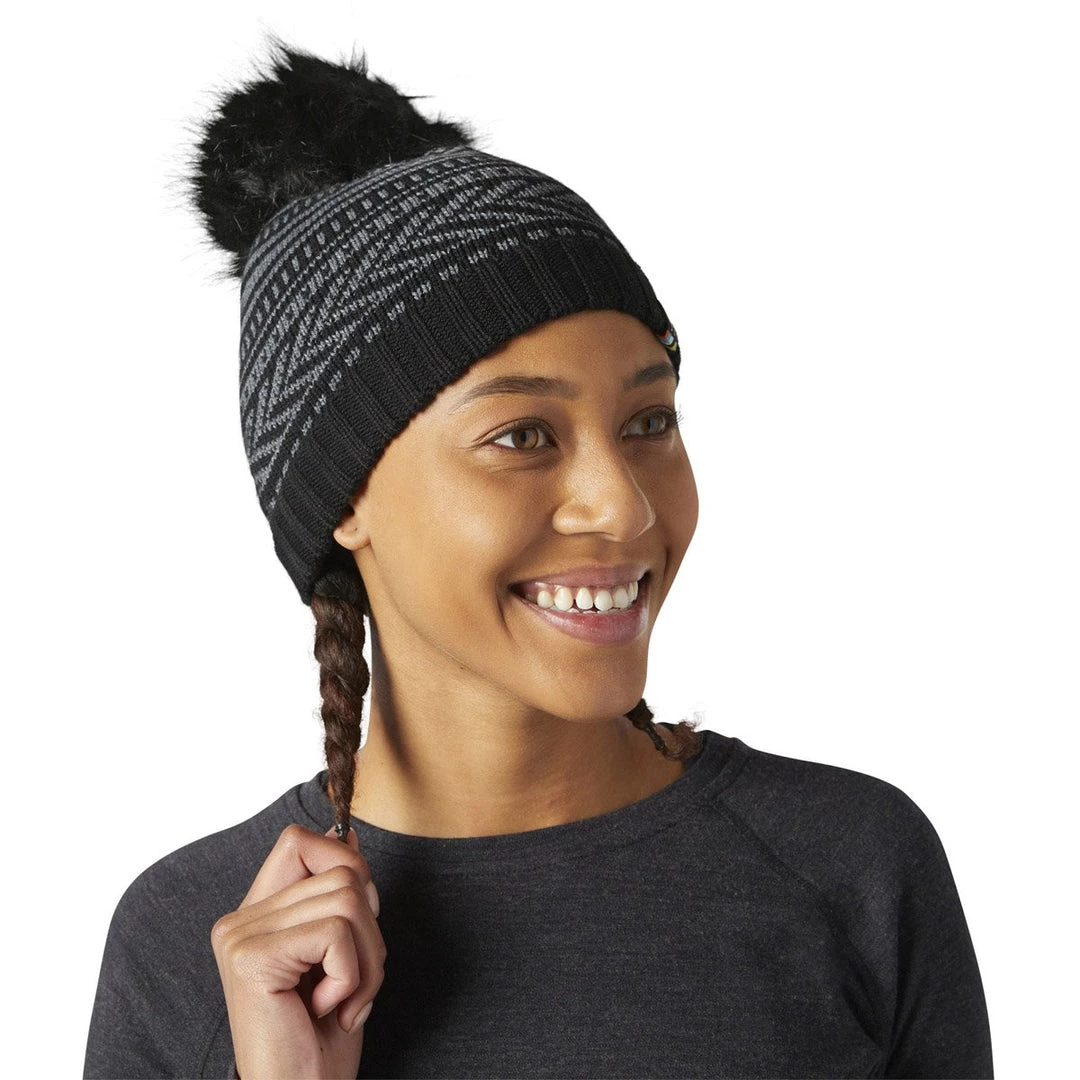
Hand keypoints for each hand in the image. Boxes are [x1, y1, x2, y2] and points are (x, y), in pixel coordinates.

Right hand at [211, 823, 385, 1078]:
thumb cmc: (321, 1037)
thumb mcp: (343, 954)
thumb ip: (340, 895)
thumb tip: (349, 834)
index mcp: (257, 914)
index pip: (299, 840)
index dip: (342, 864)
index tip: (352, 923)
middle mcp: (240, 919)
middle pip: (342, 872)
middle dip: (371, 931)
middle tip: (354, 984)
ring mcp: (240, 936)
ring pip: (348, 899)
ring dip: (367, 960)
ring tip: (342, 1001)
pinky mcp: (252, 958)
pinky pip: (336, 933)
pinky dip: (352, 975)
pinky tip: (327, 1008)